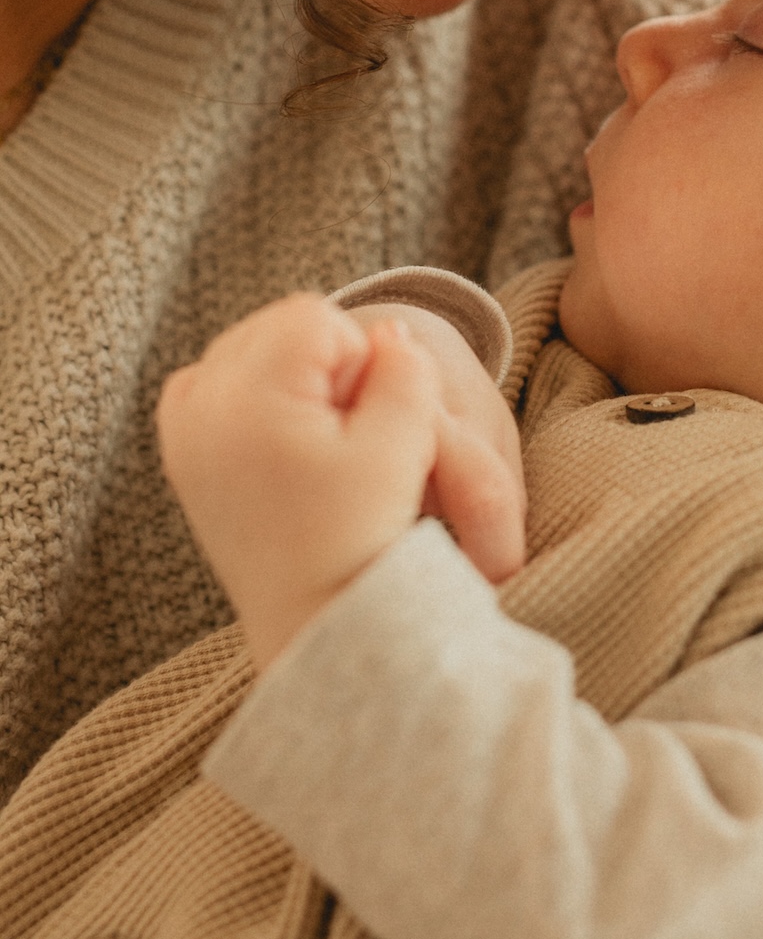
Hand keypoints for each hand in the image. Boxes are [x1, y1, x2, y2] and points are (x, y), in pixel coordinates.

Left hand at [157, 295, 526, 669]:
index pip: (313, 316)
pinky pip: (219, 380)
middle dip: (324, 362)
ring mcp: (181, 427)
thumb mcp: (401, 450)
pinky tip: (281, 443)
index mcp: (245, 401)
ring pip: (252, 346)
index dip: (357, 359)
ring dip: (293, 376)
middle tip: (343, 435)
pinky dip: (255, 395)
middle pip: (277, 324)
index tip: (359, 424)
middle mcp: (198, 405)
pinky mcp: (181, 447)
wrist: (312, 622)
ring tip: (317, 444)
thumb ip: (406, 373)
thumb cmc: (358, 541)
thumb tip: (388, 329)